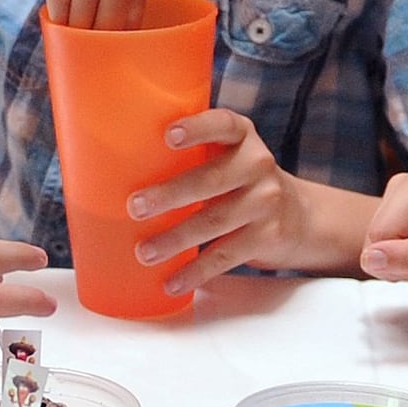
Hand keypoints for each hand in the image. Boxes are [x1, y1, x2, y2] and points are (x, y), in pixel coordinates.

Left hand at [127, 109, 325, 294]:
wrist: (297, 214)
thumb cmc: (238, 179)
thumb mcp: (225, 155)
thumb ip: (189, 153)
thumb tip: (111, 165)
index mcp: (241, 136)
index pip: (223, 124)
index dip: (197, 128)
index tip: (168, 135)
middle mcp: (258, 164)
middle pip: (213, 179)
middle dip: (171, 194)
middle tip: (135, 207)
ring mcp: (266, 202)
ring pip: (216, 221)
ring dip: (176, 240)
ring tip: (144, 253)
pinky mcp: (267, 237)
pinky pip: (226, 256)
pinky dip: (196, 272)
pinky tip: (172, 282)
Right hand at [360, 168, 407, 286]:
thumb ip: (407, 258)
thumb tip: (368, 259)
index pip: (378, 236)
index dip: (399, 262)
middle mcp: (405, 183)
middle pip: (376, 240)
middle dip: (405, 262)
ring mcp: (402, 197)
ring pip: (380, 246)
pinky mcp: (403, 212)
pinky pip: (388, 247)